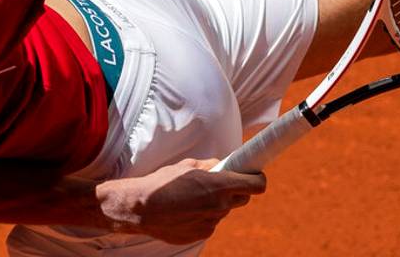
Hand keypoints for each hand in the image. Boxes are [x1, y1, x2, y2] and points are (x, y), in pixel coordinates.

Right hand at [96, 158, 266, 243]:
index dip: (257, 179)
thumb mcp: (188, 166)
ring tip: (193, 197)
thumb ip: (211, 166)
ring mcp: (211, 222)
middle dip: (237, 190)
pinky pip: (210, 222)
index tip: (254, 174)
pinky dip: (203, 216)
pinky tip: (186, 210)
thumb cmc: (163, 183)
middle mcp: (220, 206)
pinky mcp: (202, 234)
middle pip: (243, 199)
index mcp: (220, 186)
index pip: (256, 185)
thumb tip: (224, 165)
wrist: (141, 209)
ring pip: (223, 211)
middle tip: (221, 184)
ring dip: (216, 204)